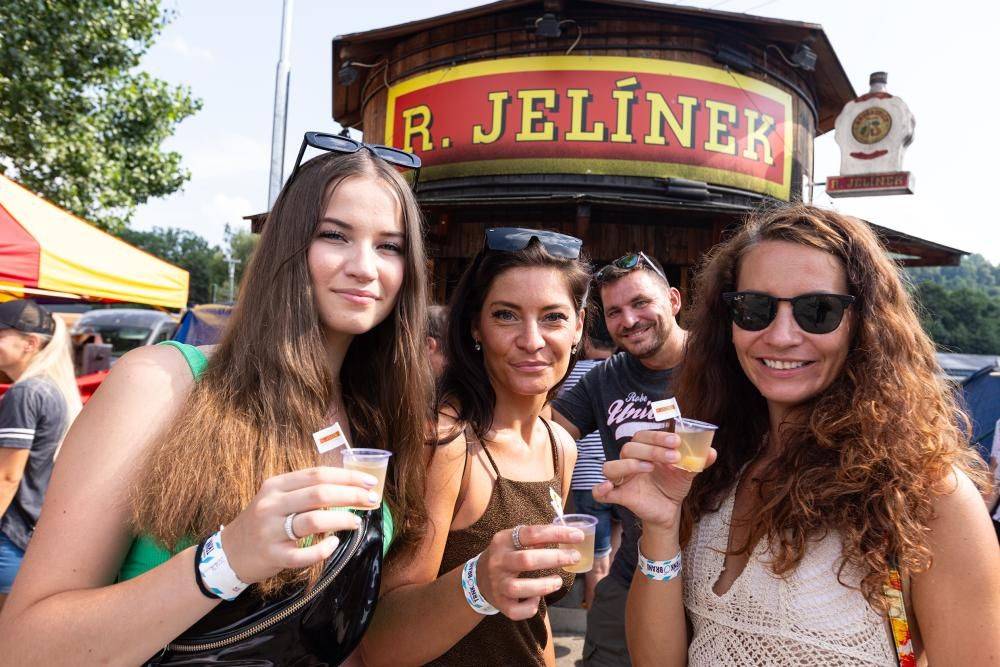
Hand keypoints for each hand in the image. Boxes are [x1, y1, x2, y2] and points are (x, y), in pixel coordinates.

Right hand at [220, 466, 380, 583]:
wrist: (230, 552)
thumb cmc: (264, 522)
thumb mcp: (277, 498)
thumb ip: (305, 490)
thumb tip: (348, 485)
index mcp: (276, 485)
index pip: (317, 474)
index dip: (347, 477)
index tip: (369, 482)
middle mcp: (272, 504)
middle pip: (319, 494)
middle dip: (351, 495)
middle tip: (371, 501)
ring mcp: (270, 531)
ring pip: (314, 521)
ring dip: (342, 520)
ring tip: (356, 522)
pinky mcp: (272, 555)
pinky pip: (304, 554)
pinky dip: (323, 549)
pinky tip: (333, 544)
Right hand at [475, 524, 583, 620]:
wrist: (478, 579)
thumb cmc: (506, 556)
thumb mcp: (514, 540)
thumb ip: (536, 538)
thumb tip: (567, 535)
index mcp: (503, 540)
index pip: (532, 533)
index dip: (557, 534)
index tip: (577, 536)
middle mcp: (498, 561)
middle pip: (527, 560)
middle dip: (555, 558)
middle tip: (575, 558)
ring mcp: (497, 584)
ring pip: (519, 588)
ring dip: (544, 585)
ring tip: (558, 581)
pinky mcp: (500, 603)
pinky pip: (516, 611)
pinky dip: (530, 607)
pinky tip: (537, 600)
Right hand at [593, 430, 715, 530]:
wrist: (669, 510)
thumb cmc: (673, 485)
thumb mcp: (687, 472)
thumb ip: (697, 461)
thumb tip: (712, 452)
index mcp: (644, 450)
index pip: (643, 435)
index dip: (657, 436)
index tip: (676, 441)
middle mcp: (630, 461)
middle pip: (629, 448)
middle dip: (652, 449)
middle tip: (673, 457)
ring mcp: (623, 479)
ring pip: (611, 465)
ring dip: (629, 464)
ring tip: (649, 468)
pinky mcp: (620, 496)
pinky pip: (601, 492)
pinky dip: (601, 489)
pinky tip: (608, 488)